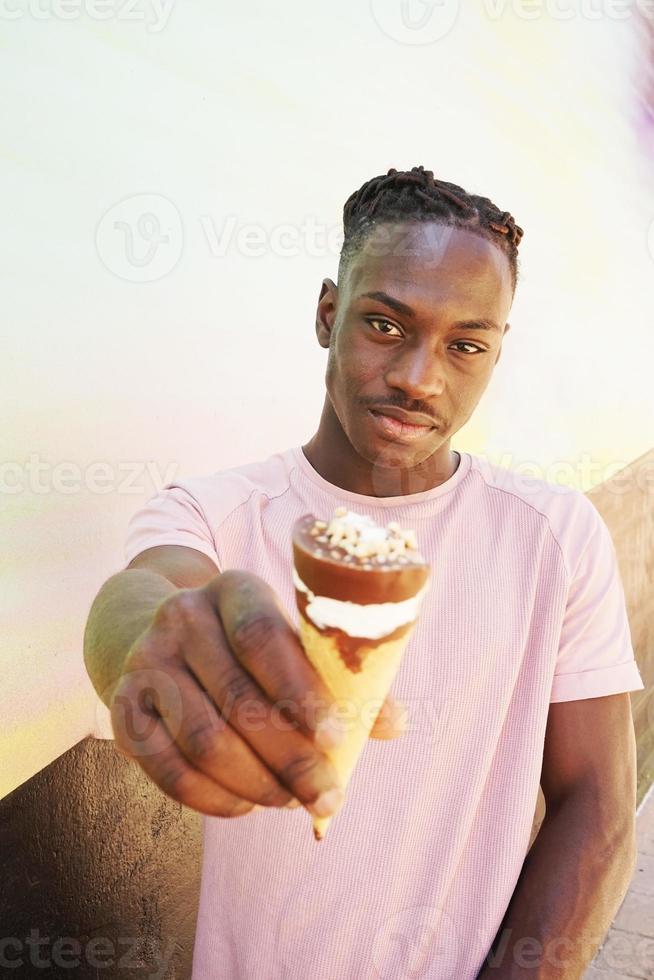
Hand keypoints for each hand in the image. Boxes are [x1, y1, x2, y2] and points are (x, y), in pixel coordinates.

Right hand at [108, 570, 405, 820]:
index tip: (336, 738)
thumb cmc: (246, 646)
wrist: (160, 637)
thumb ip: (338, 678)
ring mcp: (146, 662)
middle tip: (327, 796)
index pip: (262, 638)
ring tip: (293, 802)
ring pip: (203, 741)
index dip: (300, 691)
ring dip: (256, 784)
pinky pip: (168, 769)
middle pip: (237, 699)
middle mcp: (182, 617)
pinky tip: (247, 805)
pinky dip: (214, 799)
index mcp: (233, 589)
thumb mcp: (289, 640)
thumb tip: (396, 722)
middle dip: (289, 758)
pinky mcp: (124, 707)